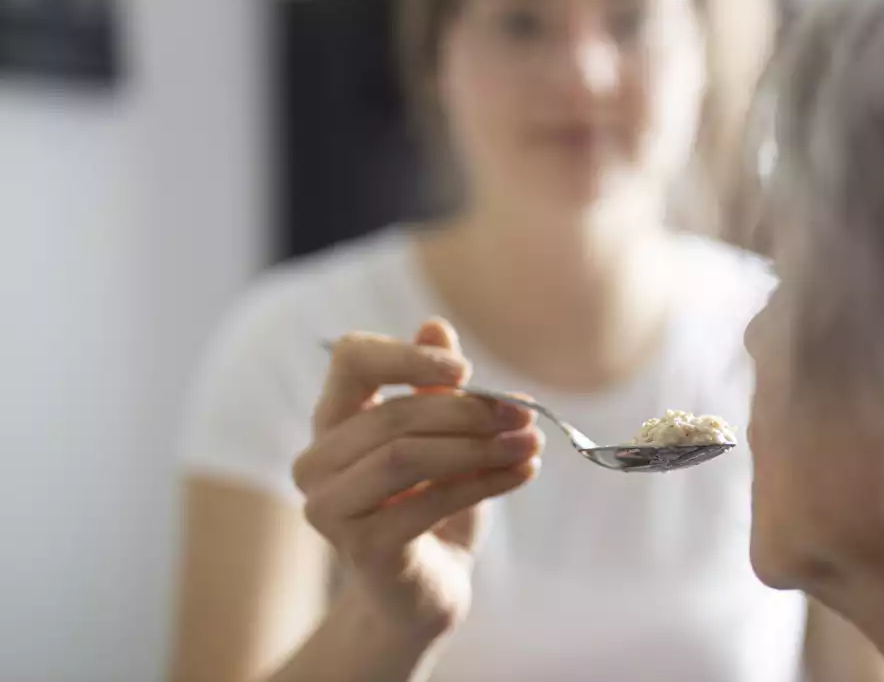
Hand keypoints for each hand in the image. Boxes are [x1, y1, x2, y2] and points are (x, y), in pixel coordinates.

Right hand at [291, 320, 541, 639]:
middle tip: (525, 412)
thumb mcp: (442, 437)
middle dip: (469, 411)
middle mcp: (317, 461)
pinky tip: (524, 472)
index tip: (466, 370)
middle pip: (393, 414)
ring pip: (406, 456)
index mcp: (333, 420)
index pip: (350, 358)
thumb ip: (435, 386)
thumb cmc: (432, 503)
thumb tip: (436, 326)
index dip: (407, 355)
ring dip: (478, 446)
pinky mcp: (360, 549)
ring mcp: (330, 508)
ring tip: (530, 442)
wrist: (425, 593)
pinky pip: (427, 502)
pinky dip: (484, 482)